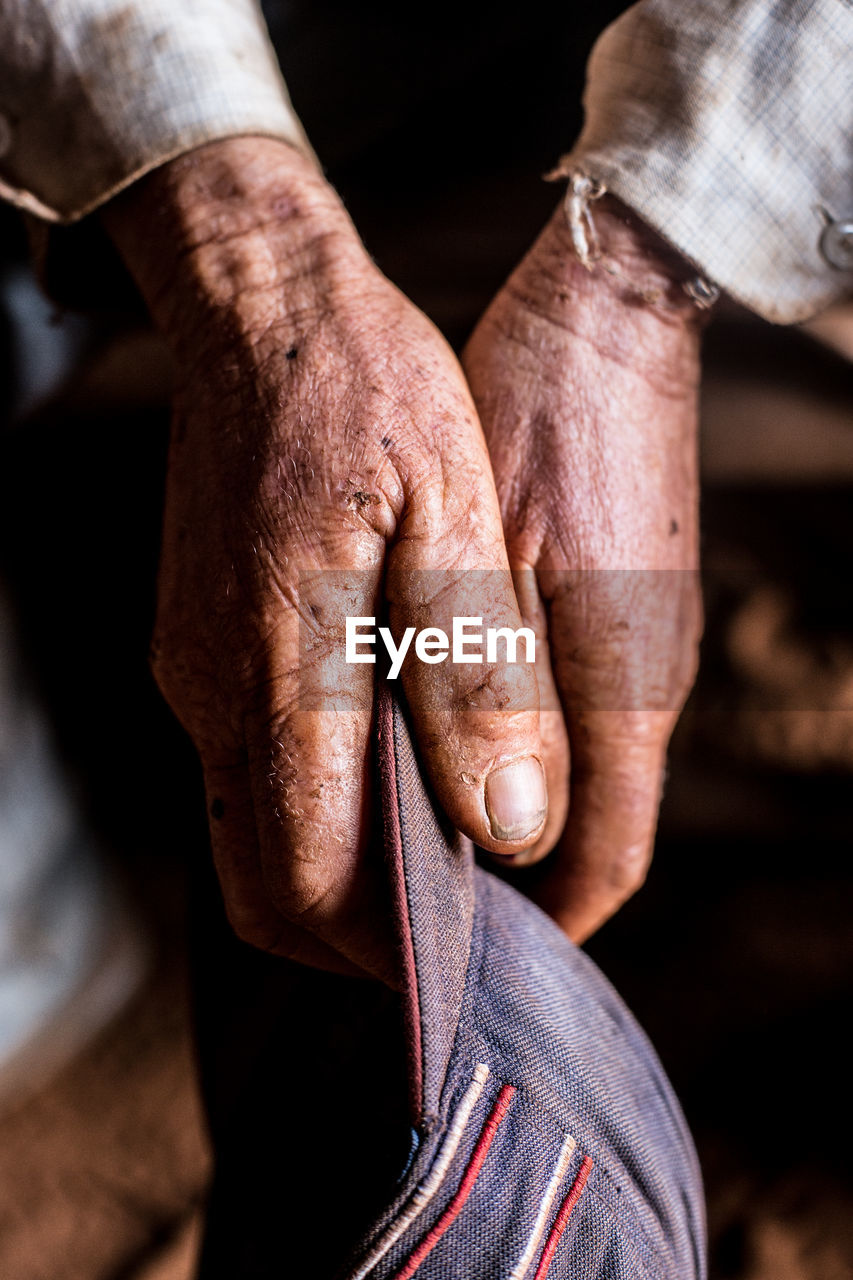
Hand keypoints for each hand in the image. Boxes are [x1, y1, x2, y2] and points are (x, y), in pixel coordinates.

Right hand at [103, 138, 544, 980]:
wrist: (262, 307)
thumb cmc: (364, 391)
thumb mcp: (449, 516)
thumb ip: (472, 677)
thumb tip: (507, 822)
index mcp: (283, 674)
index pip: (313, 882)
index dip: (391, 946)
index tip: (475, 951)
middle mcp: (216, 693)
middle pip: (270, 886)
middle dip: (361, 934)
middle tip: (466, 919)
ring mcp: (196, 672)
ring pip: (257, 830)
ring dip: (344, 870)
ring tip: (449, 844)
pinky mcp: (201, 646)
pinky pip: (254, 765)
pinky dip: (322, 803)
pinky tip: (396, 759)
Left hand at [463, 196, 704, 941]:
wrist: (606, 312)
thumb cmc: (542, 415)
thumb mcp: (490, 552)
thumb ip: (492, 690)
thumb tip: (500, 822)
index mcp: (623, 685)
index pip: (605, 863)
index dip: (546, 926)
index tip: (475, 954)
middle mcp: (649, 682)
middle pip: (596, 830)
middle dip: (517, 877)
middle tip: (422, 889)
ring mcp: (649, 644)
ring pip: (585, 773)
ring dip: (511, 810)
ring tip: (420, 814)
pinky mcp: (633, 609)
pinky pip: (581, 714)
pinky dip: (517, 747)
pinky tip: (448, 724)